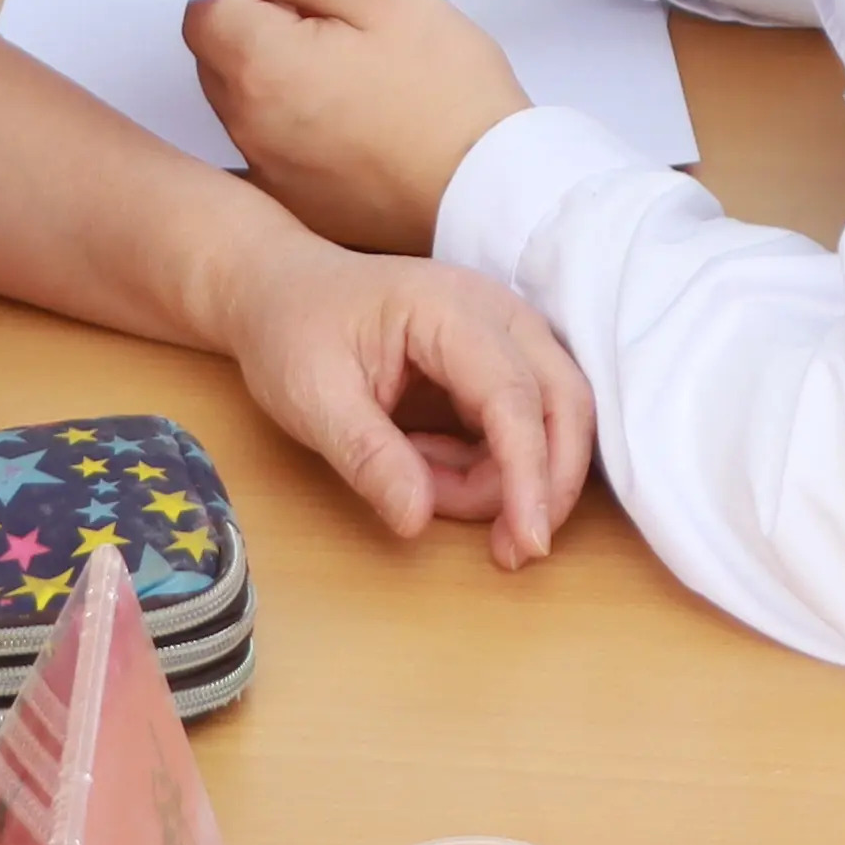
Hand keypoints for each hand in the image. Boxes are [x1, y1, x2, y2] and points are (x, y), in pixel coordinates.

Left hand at [189, 0, 539, 257]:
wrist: (489, 191)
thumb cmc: (446, 87)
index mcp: (260, 65)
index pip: (204, 7)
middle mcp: (246, 126)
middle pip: (215, 58)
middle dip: (253, 30)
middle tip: (335, 28)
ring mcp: (267, 174)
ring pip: (240, 105)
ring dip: (272, 80)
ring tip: (350, 77)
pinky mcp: (293, 206)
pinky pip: (268, 150)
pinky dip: (291, 128)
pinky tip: (351, 125)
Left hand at [207, 226, 596, 565]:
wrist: (280, 294)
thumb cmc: (294, 332)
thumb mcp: (313, 397)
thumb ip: (368, 456)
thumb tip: (417, 520)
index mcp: (449, 307)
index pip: (513, 394)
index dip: (529, 472)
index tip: (528, 542)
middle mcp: (495, 313)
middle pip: (563, 402)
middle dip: (548, 483)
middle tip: (507, 550)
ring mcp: (503, 336)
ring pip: (550, 420)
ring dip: (507, 478)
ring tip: (422, 487)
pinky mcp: (498, 364)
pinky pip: (523, 427)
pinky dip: (493, 467)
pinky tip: (430, 468)